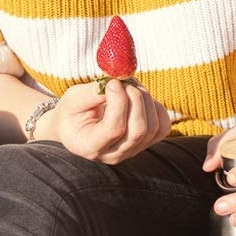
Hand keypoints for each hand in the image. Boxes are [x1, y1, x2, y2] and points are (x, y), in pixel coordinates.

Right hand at [38, 79, 172, 162]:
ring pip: (153, 128)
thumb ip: (91, 93)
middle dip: (135, 99)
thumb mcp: (73, 100)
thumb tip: (117, 84)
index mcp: (89, 146)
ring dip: (145, 100)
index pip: (114, 130)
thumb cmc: (72, 112)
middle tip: (125, 81)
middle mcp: (113, 155)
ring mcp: (132, 151)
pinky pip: (163, 126)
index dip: (119, 103)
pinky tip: (140, 98)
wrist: (77, 125)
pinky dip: (156, 108)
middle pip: (138, 131)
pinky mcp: (146, 143)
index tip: (113, 83)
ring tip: (130, 86)